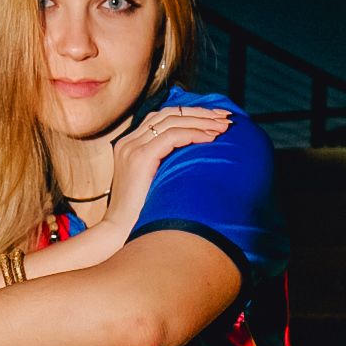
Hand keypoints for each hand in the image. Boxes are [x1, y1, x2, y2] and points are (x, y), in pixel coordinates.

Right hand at [101, 105, 232, 243]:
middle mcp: (129, 141)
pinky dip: (194, 134)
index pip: (164, 117)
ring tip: (223, 127)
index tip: (216, 118)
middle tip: (226, 117)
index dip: (192, 114)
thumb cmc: (142, 213)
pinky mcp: (139, 158)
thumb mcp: (154, 181)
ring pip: (172, 120)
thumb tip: (197, 158)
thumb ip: (166, 164)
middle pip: (169, 113)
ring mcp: (132, 148)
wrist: (119, 232)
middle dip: (201, 113)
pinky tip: (211, 139)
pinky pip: (172, 136)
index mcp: (130, 144)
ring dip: (201, 121)